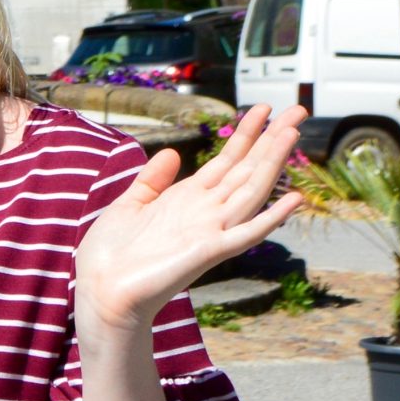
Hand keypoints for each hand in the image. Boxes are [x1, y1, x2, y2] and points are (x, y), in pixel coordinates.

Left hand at [74, 104, 305, 338]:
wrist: (102, 292)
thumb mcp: (129, 205)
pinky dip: (271, 218)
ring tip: (293, 134)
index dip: (247, 134)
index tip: (265, 108)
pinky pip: (246, 234)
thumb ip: (152, 181)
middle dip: (271, 139)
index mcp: (189, 200)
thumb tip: (174, 153)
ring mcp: (211, 231)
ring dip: (273, 163)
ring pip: (251, 190)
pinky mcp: (208, 252)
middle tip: (297, 110)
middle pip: (247, 169)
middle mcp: (206, 212)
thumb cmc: (112, 256)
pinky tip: (293, 200)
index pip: (227, 160)